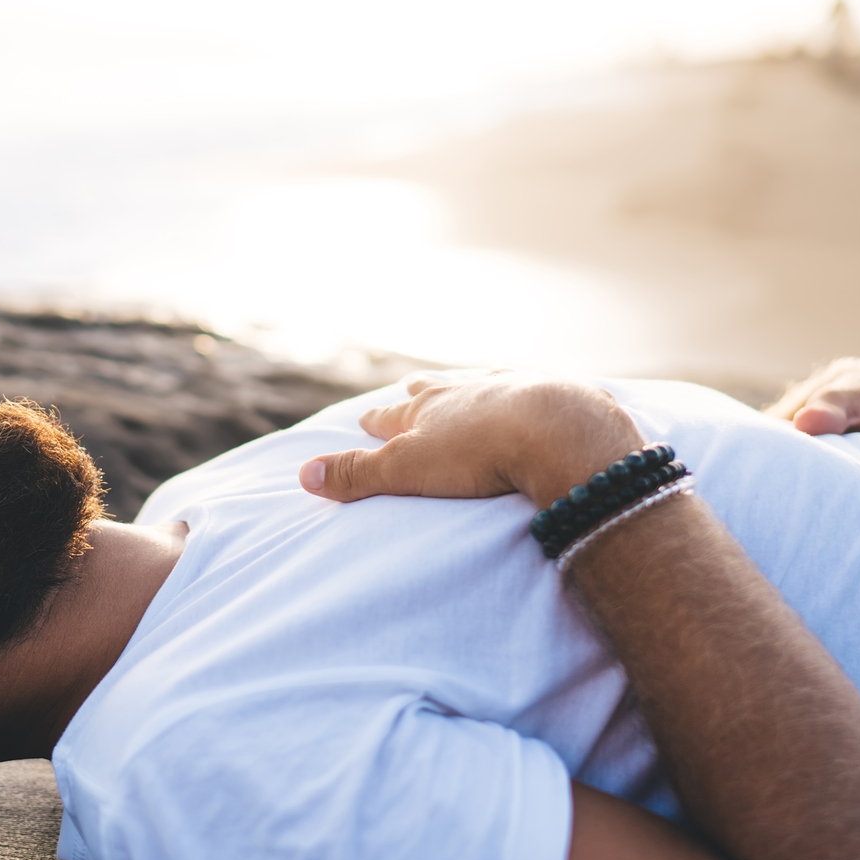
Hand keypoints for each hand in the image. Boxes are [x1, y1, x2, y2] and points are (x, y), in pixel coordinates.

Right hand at [299, 372, 642, 505]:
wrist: (554, 428)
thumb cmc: (477, 453)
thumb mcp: (406, 469)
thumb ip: (357, 474)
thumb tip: (303, 474)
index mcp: (428, 410)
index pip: (392, 416)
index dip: (377, 421)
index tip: (363, 419)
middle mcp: (466, 391)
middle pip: (436, 390)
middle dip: (420, 393)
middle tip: (411, 388)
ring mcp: (512, 388)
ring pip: (484, 384)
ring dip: (473, 388)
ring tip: (471, 386)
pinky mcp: (555, 396)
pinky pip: (536, 389)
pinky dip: (527, 392)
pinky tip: (535, 392)